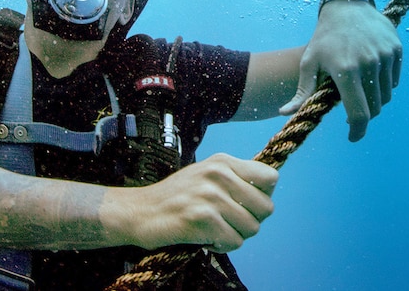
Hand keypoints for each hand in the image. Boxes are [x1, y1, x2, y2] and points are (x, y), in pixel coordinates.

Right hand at [132, 154, 276, 251]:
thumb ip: (234, 179)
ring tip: (214, 230)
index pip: (270, 178)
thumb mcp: (206, 174)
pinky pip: (233, 242)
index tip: (245, 204)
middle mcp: (218, 175)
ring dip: (235, 235)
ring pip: (251, 228)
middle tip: (229, 222)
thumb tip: (266, 194)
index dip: (263, 196)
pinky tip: (204, 238)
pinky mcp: (201, 219)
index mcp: (223, 162)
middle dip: (251, 221)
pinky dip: (221, 246)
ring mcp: (210, 196)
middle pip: (265, 207)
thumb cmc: (176, 197)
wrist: (139, 212)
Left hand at [279, 0, 402, 141]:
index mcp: (346, 70)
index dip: (357, 131)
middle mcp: (369, 63)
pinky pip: (393, 81)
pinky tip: (370, 75)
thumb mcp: (309, 63)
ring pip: (386, 96)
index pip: (359, 113)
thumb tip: (284, 113)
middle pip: (374, 108)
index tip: (352, 137)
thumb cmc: (324, 39)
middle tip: (352, 108)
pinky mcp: (396, 50)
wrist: (347, 8)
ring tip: (359, 89)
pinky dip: (384, 85)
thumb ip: (302, 92)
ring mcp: (385, 56)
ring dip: (374, 100)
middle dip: (364, 115)